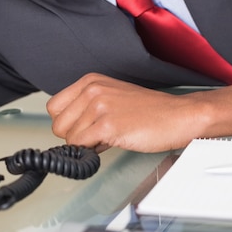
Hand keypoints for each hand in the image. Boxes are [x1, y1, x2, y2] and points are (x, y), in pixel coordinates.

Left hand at [47, 73, 204, 152]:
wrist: (177, 116)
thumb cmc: (149, 110)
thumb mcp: (112, 97)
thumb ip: (87, 108)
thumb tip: (68, 130)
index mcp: (90, 81)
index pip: (54, 107)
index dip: (67, 123)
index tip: (81, 128)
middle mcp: (92, 89)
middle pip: (57, 124)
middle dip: (73, 136)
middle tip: (96, 136)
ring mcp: (99, 106)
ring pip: (68, 138)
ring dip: (86, 144)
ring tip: (109, 137)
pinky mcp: (107, 125)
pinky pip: (81, 146)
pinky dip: (92, 151)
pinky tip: (111, 143)